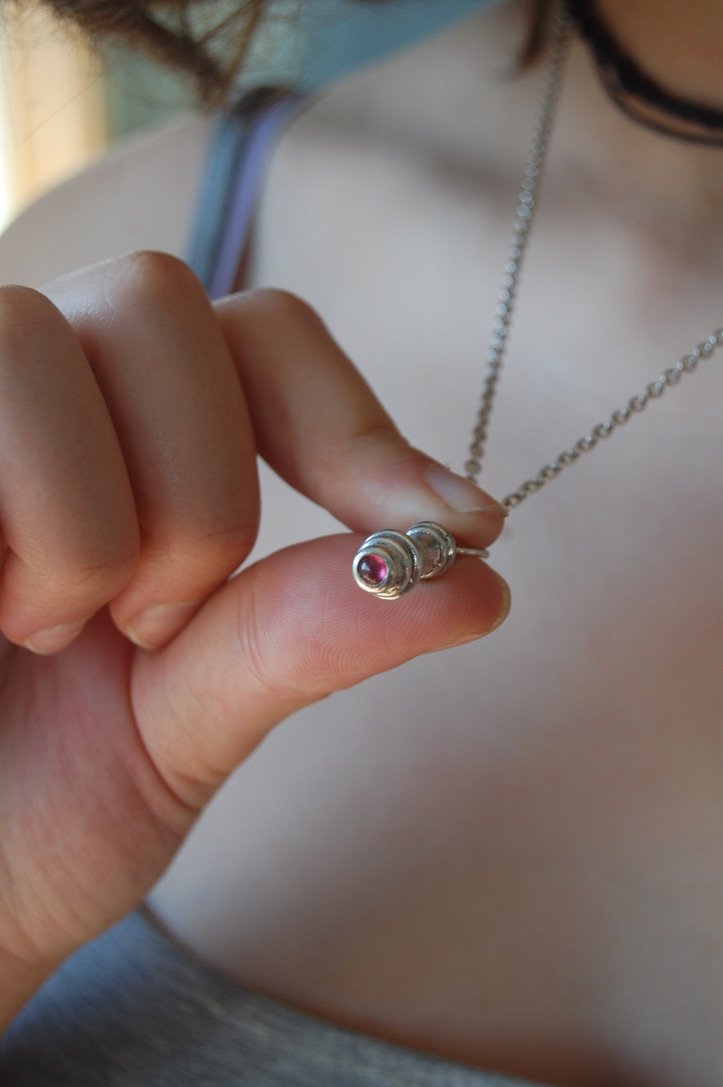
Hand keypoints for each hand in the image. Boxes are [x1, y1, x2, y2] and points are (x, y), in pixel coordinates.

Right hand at [0, 252, 507, 1019]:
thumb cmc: (33, 803)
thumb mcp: (190, 725)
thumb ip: (308, 635)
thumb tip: (482, 583)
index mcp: (125, 430)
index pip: (262, 335)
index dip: (352, 424)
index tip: (459, 527)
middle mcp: (36, 384)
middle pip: (159, 302)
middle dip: (195, 494)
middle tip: (150, 626)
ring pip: (35, 338)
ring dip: (82, 526)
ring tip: (45, 632)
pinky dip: (12, 536)